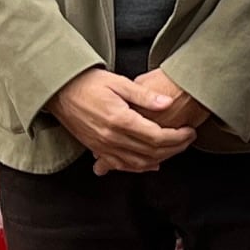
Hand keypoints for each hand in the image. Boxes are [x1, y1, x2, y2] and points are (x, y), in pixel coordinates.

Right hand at [53, 67, 194, 174]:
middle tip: (188, 140)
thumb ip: (145, 95)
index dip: (178, 137)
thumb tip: (167, 102)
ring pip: (139, 163)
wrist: (60, 90)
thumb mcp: (119, 82)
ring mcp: (102, 147)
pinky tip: (152, 164)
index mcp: (120, 120)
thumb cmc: (89, 83)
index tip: (190, 131)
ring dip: (161, 159)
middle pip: (152, 152)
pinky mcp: (96, 149)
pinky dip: (139, 167)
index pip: (157, 137)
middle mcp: (111, 138)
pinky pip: (122, 166)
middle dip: (175, 148)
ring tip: (175, 149)